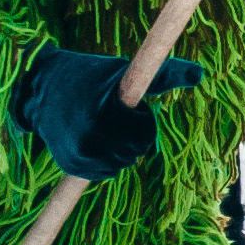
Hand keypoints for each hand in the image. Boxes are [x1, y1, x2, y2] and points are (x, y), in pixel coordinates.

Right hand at [17, 43, 208, 180]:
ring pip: (123, 163)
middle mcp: (91, 136)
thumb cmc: (95, 76)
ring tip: (103, 125)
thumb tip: (201, 72)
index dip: (142, 122)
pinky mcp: (71, 166)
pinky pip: (105, 173)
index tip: (127, 109)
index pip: (144, 134)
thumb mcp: (127, 72)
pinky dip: (106, 160)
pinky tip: (93, 140)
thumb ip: (164, 74)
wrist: (43, 89)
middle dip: (134, 134)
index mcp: (107, 112)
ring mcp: (79, 154)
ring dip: (122, 148)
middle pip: (137, 151)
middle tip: (113, 114)